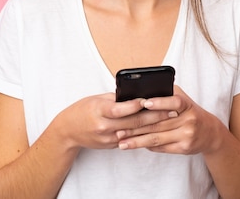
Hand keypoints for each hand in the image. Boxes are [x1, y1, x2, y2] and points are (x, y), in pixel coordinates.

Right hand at [54, 93, 178, 150]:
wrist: (68, 131)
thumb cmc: (83, 110)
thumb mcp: (97, 99)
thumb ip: (116, 98)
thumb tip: (136, 94)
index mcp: (99, 111)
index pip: (120, 108)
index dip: (136, 105)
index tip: (150, 100)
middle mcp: (104, 126)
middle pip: (133, 122)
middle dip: (154, 116)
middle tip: (171, 110)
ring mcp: (108, 138)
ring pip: (135, 132)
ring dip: (153, 126)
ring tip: (168, 119)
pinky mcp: (111, 145)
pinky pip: (130, 139)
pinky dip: (143, 133)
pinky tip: (156, 129)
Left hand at [115, 86, 223, 154]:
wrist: (210, 132)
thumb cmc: (190, 111)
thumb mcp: (183, 99)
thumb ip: (166, 95)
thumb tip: (141, 93)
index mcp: (187, 105)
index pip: (174, 102)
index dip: (159, 102)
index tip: (144, 103)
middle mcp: (189, 120)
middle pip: (159, 123)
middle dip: (136, 127)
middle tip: (119, 128)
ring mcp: (187, 135)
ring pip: (157, 138)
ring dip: (137, 141)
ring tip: (122, 141)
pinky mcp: (184, 148)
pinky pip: (162, 148)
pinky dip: (147, 146)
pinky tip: (134, 145)